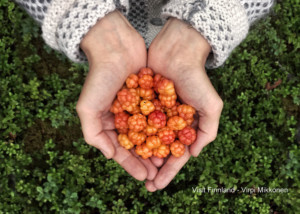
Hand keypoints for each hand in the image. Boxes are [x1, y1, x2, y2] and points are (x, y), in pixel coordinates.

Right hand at [76, 11, 156, 180]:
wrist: (116, 48)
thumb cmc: (99, 78)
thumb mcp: (88, 108)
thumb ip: (94, 134)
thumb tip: (110, 156)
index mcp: (108, 122)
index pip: (121, 149)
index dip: (131, 165)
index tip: (143, 178)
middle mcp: (124, 117)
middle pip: (138, 144)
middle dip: (146, 160)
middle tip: (158, 174)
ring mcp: (139, 107)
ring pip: (151, 133)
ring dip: (158, 147)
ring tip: (168, 162)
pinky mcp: (151, 96)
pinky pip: (160, 116)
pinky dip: (166, 128)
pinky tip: (176, 139)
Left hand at [146, 18, 222, 190]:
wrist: (177, 51)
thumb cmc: (196, 78)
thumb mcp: (211, 106)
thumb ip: (208, 131)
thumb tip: (193, 155)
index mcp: (185, 126)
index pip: (176, 154)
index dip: (169, 171)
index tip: (158, 185)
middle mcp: (169, 122)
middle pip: (159, 151)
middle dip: (152, 168)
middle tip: (144, 183)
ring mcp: (154, 113)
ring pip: (145, 139)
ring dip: (140, 155)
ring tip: (133, 170)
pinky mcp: (141, 102)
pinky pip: (134, 122)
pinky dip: (129, 135)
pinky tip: (121, 147)